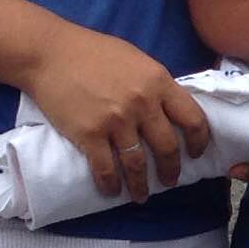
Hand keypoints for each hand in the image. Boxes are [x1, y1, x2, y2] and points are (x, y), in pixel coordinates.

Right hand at [21, 28, 211, 200]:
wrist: (49, 53)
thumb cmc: (93, 52)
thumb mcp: (137, 60)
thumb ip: (156, 85)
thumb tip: (170, 110)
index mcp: (159, 82)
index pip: (193, 118)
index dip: (199, 141)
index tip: (196, 153)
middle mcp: (142, 103)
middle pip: (167, 146)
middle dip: (171, 169)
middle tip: (170, 180)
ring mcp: (116, 120)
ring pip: (137, 163)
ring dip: (141, 184)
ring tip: (141, 195)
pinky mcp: (89, 134)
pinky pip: (105, 168)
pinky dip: (110, 184)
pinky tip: (112, 190)